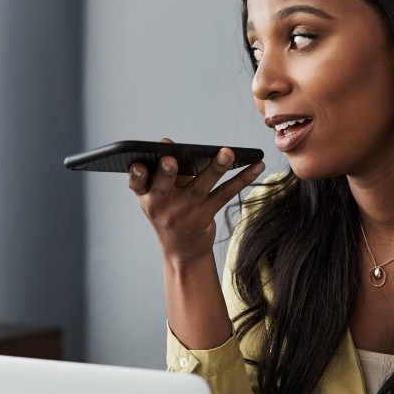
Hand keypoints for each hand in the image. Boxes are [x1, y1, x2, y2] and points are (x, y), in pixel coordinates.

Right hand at [128, 138, 264, 264]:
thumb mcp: (159, 194)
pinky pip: (224, 194)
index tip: (139, 164)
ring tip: (228, 152)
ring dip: (214, 168)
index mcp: (145, 194)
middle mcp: (161, 204)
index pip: (137, 183)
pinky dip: (242, 178)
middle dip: (166, 172)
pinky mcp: (204, 216)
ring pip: (200, 187)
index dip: (136, 174)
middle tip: (170, 159)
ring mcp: (183, 212)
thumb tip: (168, 142)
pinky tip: (257, 165)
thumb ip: (163, 170)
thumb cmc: (169, 211)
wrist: (182, 251)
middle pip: (164, 185)